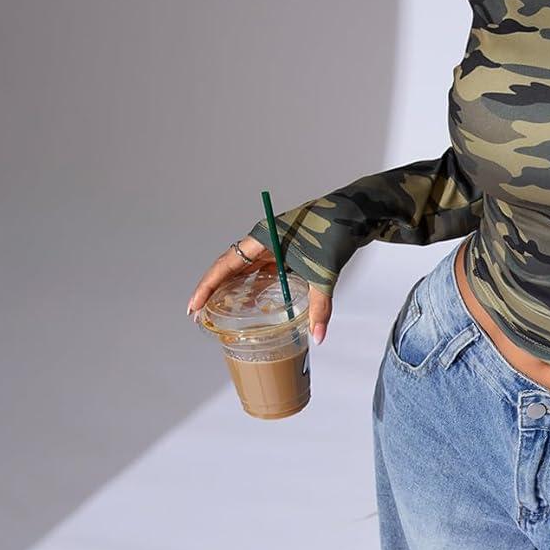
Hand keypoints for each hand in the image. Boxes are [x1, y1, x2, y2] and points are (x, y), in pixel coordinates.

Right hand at [186, 237, 332, 344]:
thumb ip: (320, 307)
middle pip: (230, 268)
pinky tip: (252, 305)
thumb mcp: (324, 273)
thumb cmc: (336, 233)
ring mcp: (273, 246)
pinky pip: (263, 272)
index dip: (207, 286)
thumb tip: (318, 336)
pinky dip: (255, 288)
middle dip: (214, 292)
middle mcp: (263, 241)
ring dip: (234, 291)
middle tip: (201, 315)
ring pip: (245, 271)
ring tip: (221, 315)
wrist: (355, 214)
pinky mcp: (285, 251)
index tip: (194, 306)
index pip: (225, 265)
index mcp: (262, 239)